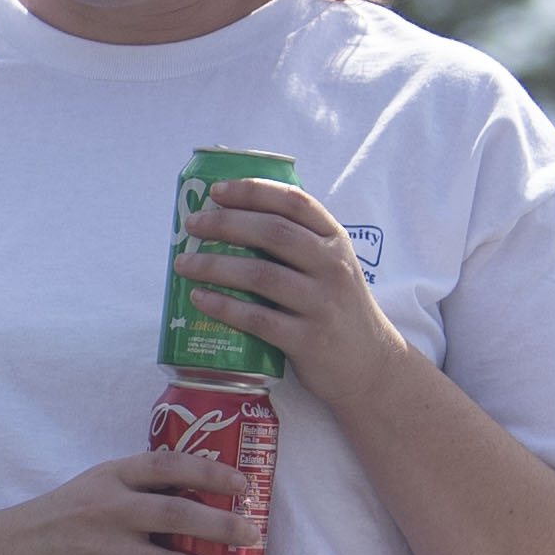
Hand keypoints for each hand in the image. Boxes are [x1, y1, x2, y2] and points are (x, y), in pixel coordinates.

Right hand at [0, 452, 260, 554]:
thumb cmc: (57, 518)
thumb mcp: (93, 486)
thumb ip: (138, 486)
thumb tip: (204, 495)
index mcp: (108, 478)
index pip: (165, 466)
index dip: (209, 472)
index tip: (243, 484)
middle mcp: (105, 511)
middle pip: (173, 516)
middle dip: (220, 526)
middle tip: (253, 534)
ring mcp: (99, 552)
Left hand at [172, 175, 402, 396]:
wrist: (371, 364)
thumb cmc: (337, 308)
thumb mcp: (331, 267)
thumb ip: (297, 244)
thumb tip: (229, 222)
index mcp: (335, 241)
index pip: (294, 202)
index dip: (252, 191)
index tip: (216, 190)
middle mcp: (332, 267)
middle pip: (272, 233)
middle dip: (225, 224)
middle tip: (191, 224)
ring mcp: (322, 304)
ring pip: (260, 275)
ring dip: (215, 266)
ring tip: (184, 263)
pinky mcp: (308, 341)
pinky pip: (257, 319)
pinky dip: (224, 306)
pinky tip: (199, 298)